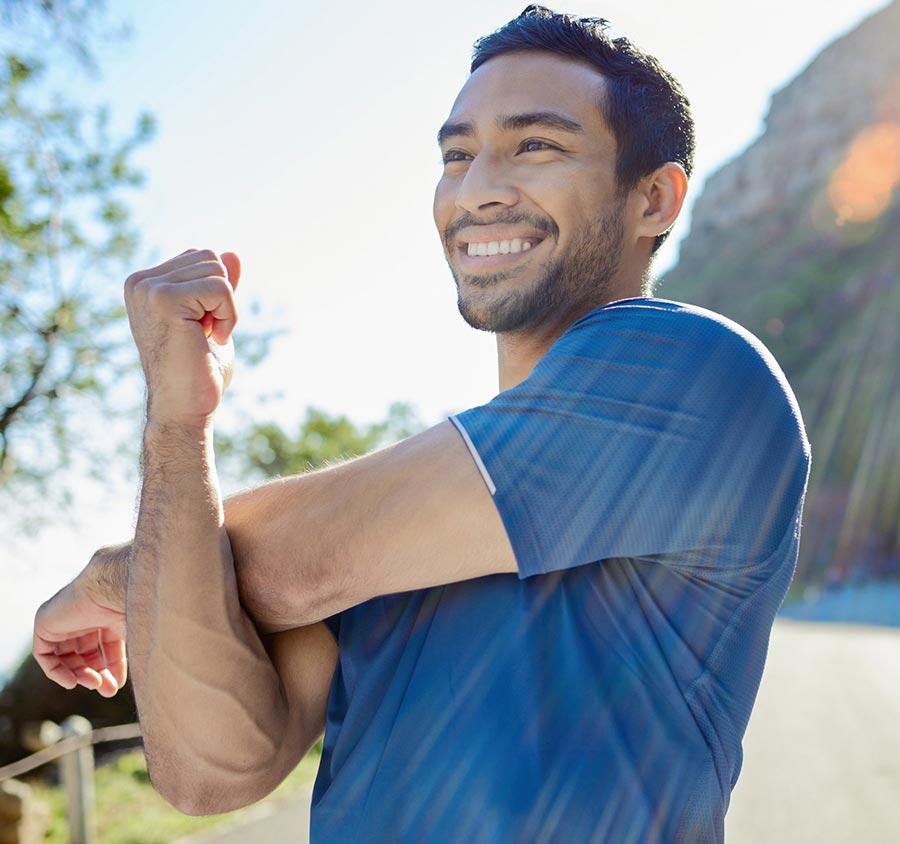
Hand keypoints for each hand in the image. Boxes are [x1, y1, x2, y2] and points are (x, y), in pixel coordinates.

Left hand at [33, 560, 127, 697]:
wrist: (114, 586)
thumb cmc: (134, 605)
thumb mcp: (139, 633)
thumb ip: (139, 653)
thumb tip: (149, 676)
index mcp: (109, 613)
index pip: (107, 646)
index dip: (113, 668)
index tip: (118, 685)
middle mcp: (86, 615)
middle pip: (86, 654)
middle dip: (97, 674)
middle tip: (107, 690)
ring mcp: (65, 618)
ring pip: (67, 656)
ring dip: (80, 675)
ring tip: (94, 684)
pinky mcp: (45, 622)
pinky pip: (44, 654)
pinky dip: (56, 671)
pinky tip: (72, 682)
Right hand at [124, 249, 241, 428]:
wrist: (184, 408)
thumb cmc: (199, 371)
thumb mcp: (213, 319)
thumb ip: (218, 287)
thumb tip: (233, 254)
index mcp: (145, 283)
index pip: (201, 257)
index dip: (216, 293)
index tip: (202, 328)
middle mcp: (140, 282)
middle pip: (210, 258)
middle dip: (222, 298)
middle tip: (205, 334)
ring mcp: (148, 289)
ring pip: (217, 270)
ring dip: (226, 308)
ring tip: (206, 337)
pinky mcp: (163, 298)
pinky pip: (220, 287)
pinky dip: (228, 316)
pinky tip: (212, 340)